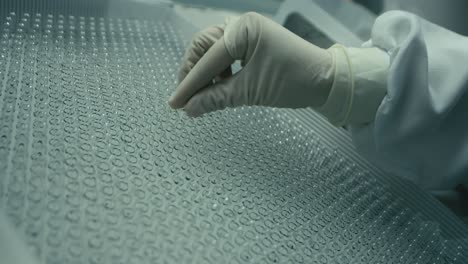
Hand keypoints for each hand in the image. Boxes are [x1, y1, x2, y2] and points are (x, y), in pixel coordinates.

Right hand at [168, 12, 334, 116]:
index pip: (208, 58)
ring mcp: (247, 32)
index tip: (176, 103)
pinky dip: (219, 72)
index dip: (190, 83)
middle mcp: (242, 25)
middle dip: (193, 73)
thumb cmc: (293, 81)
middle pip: (203, 46)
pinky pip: (225, 55)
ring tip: (205, 95)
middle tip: (186, 98)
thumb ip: (216, 98)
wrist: (325, 81)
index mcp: (244, 29)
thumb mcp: (251, 92)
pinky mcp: (252, 43)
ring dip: (205, 73)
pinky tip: (220, 86)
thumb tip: (190, 109)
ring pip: (212, 51)